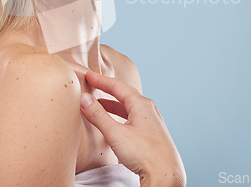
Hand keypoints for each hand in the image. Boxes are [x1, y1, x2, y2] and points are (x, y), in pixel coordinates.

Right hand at [80, 70, 185, 186]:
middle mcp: (148, 109)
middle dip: (106, 90)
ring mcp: (151, 121)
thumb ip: (98, 116)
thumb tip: (84, 99)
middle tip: (93, 85)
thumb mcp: (116, 134)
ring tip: (98, 105)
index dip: (101, 80)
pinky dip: (119, 116)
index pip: (117, 86)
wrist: (166, 176)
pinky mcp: (151, 133)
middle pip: (124, 95)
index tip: (88, 75)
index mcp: (141, 104)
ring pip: (128, 107)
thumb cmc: (145, 154)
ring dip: (112, 105)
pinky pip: (132, 118)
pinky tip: (113, 123)